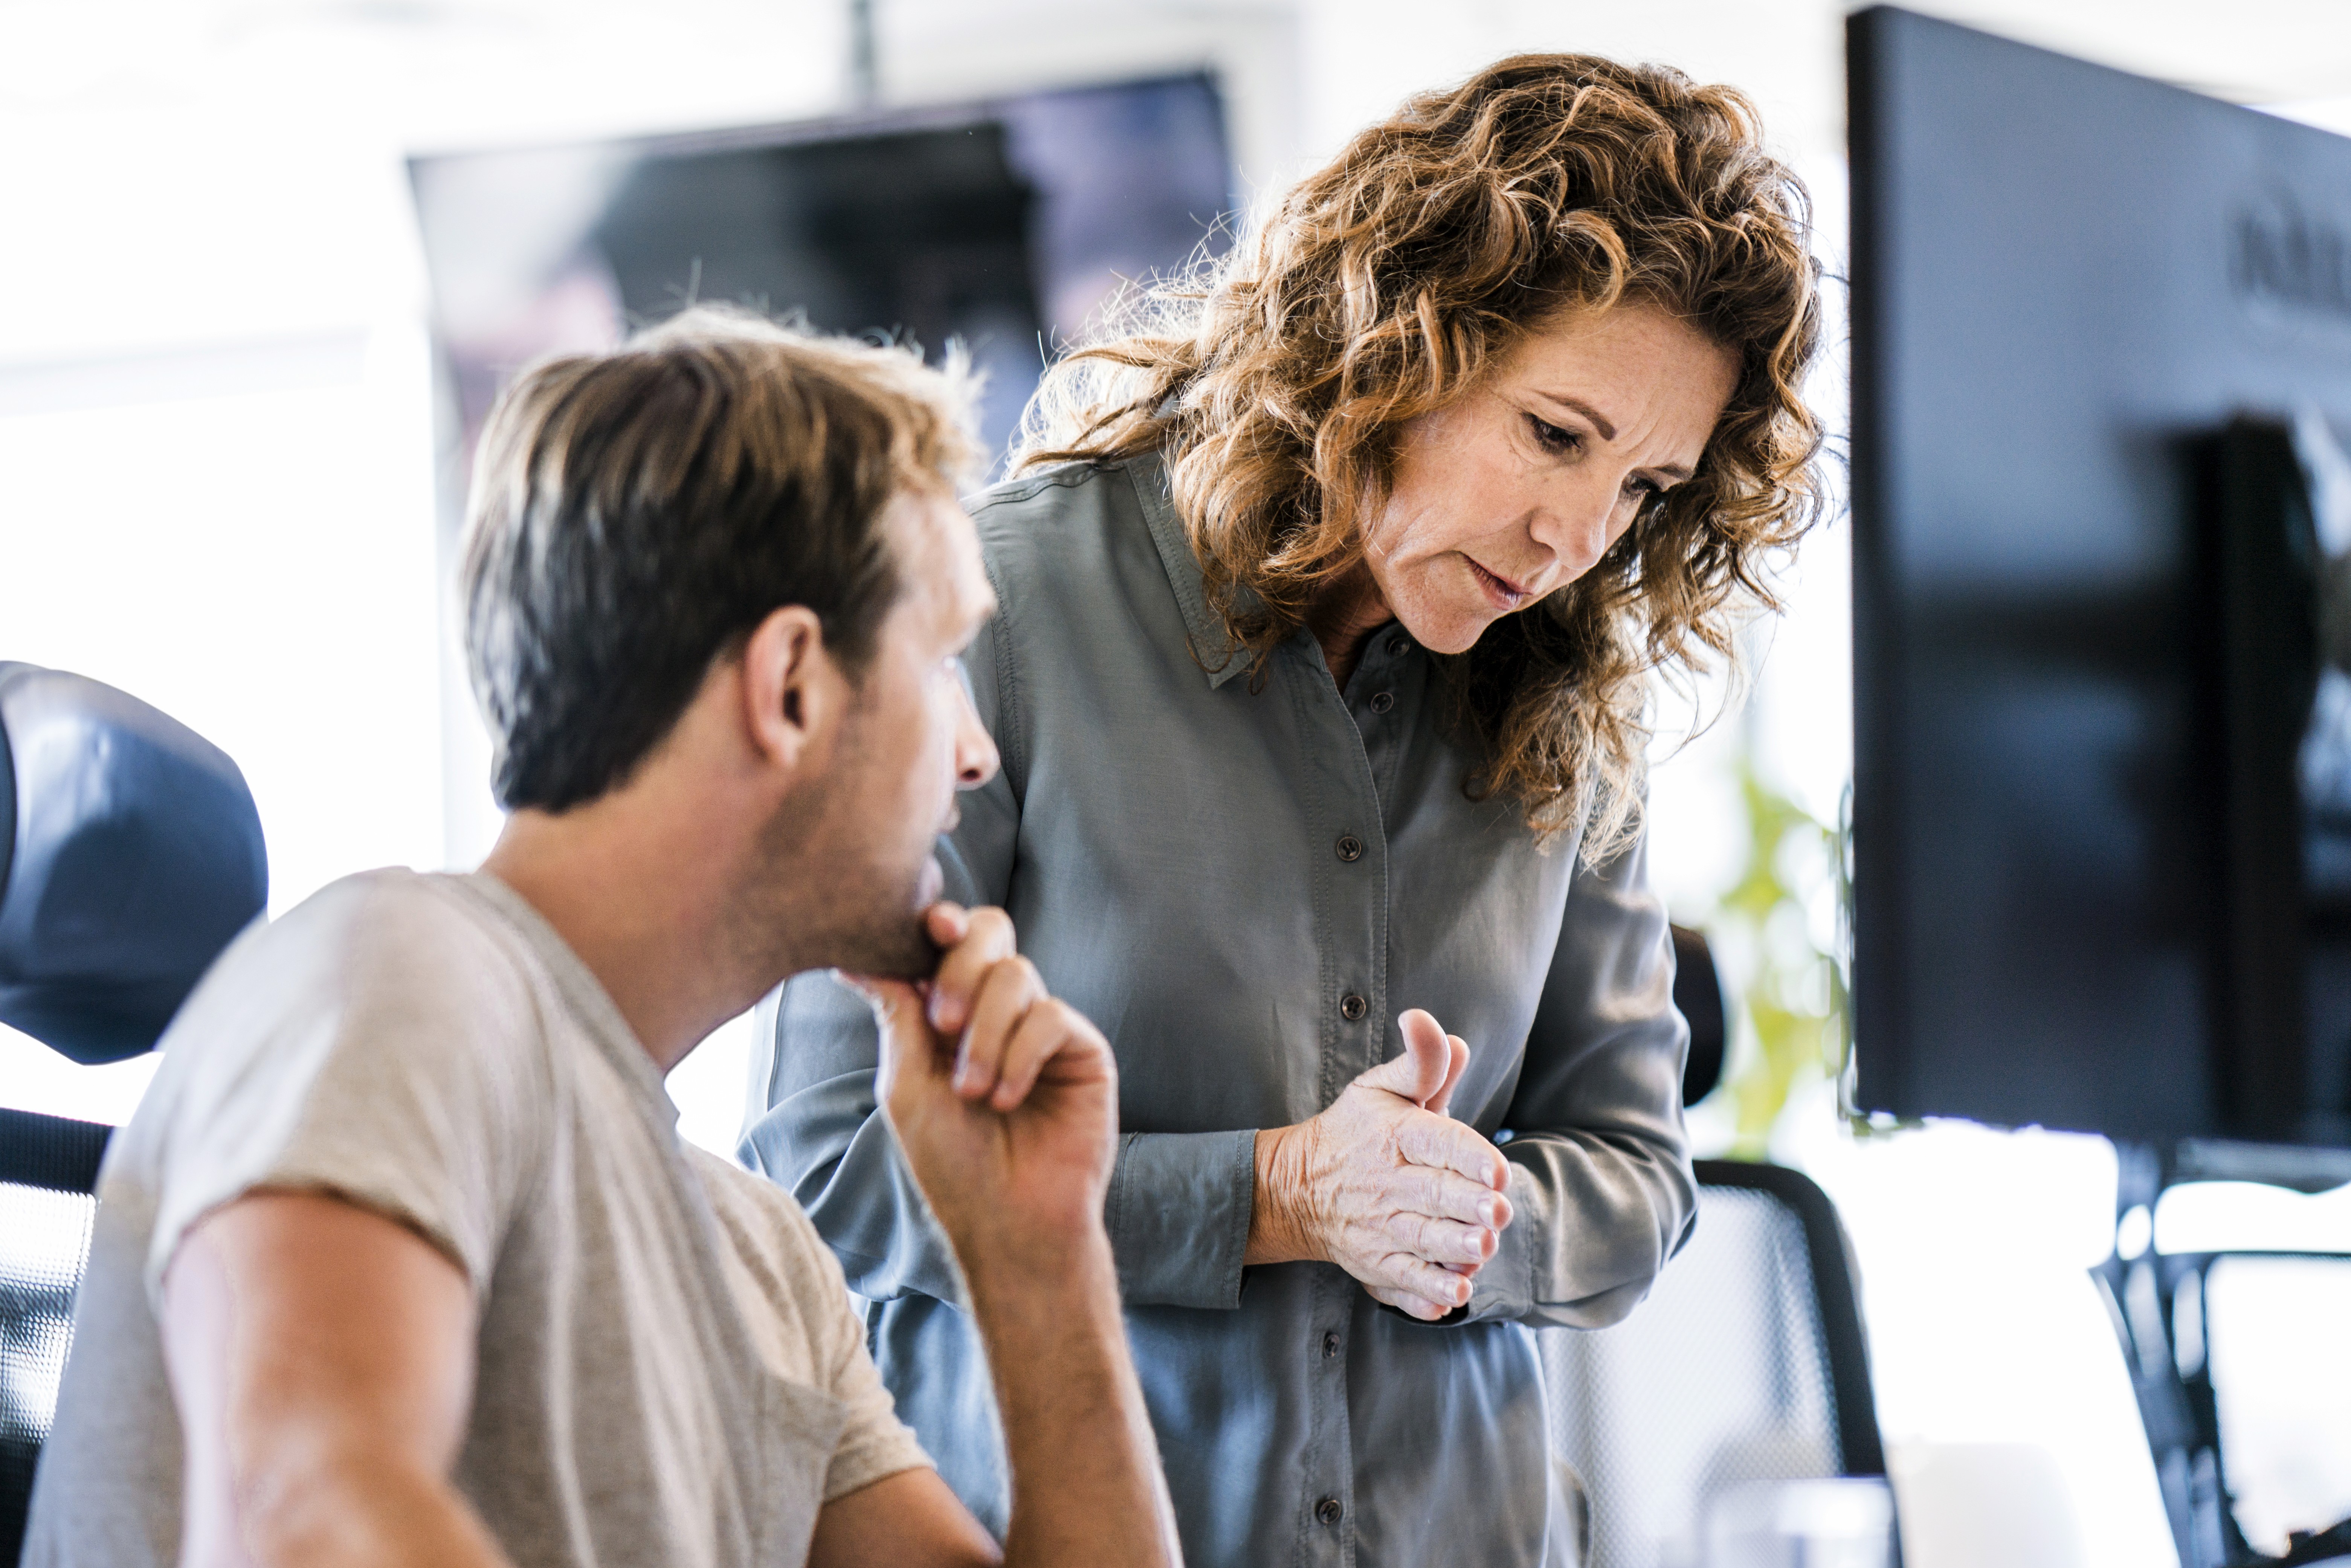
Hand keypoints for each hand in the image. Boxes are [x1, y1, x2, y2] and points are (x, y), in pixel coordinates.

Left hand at [851, 904, 1117, 1284]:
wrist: (1008, 1221)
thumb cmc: (951, 1163)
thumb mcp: (906, 1084)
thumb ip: (895, 1013)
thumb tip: (854, 958)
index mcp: (952, 1013)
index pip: (949, 942)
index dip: (940, 922)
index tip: (929, 925)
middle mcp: (999, 1011)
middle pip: (991, 932)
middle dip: (962, 964)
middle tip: (944, 1021)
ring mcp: (1043, 1027)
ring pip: (1017, 975)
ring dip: (985, 1033)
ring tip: (972, 1092)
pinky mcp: (1082, 1049)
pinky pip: (1051, 1017)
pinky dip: (1020, 1056)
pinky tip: (1007, 1100)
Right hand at [1248, 1008, 1513, 1320]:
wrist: (1297, 1187)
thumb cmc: (1357, 1132)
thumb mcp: (1382, 1089)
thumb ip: (1422, 1063)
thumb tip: (1436, 1026)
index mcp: (1396, 1136)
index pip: (1436, 1141)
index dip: (1469, 1155)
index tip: (1497, 1171)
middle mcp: (1389, 1183)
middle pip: (1434, 1196)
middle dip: (1467, 1206)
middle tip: (1497, 1214)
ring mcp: (1381, 1228)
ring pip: (1422, 1242)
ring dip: (1454, 1250)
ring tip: (1482, 1251)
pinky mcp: (1377, 1265)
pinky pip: (1401, 1284)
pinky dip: (1426, 1295)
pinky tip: (1452, 1299)